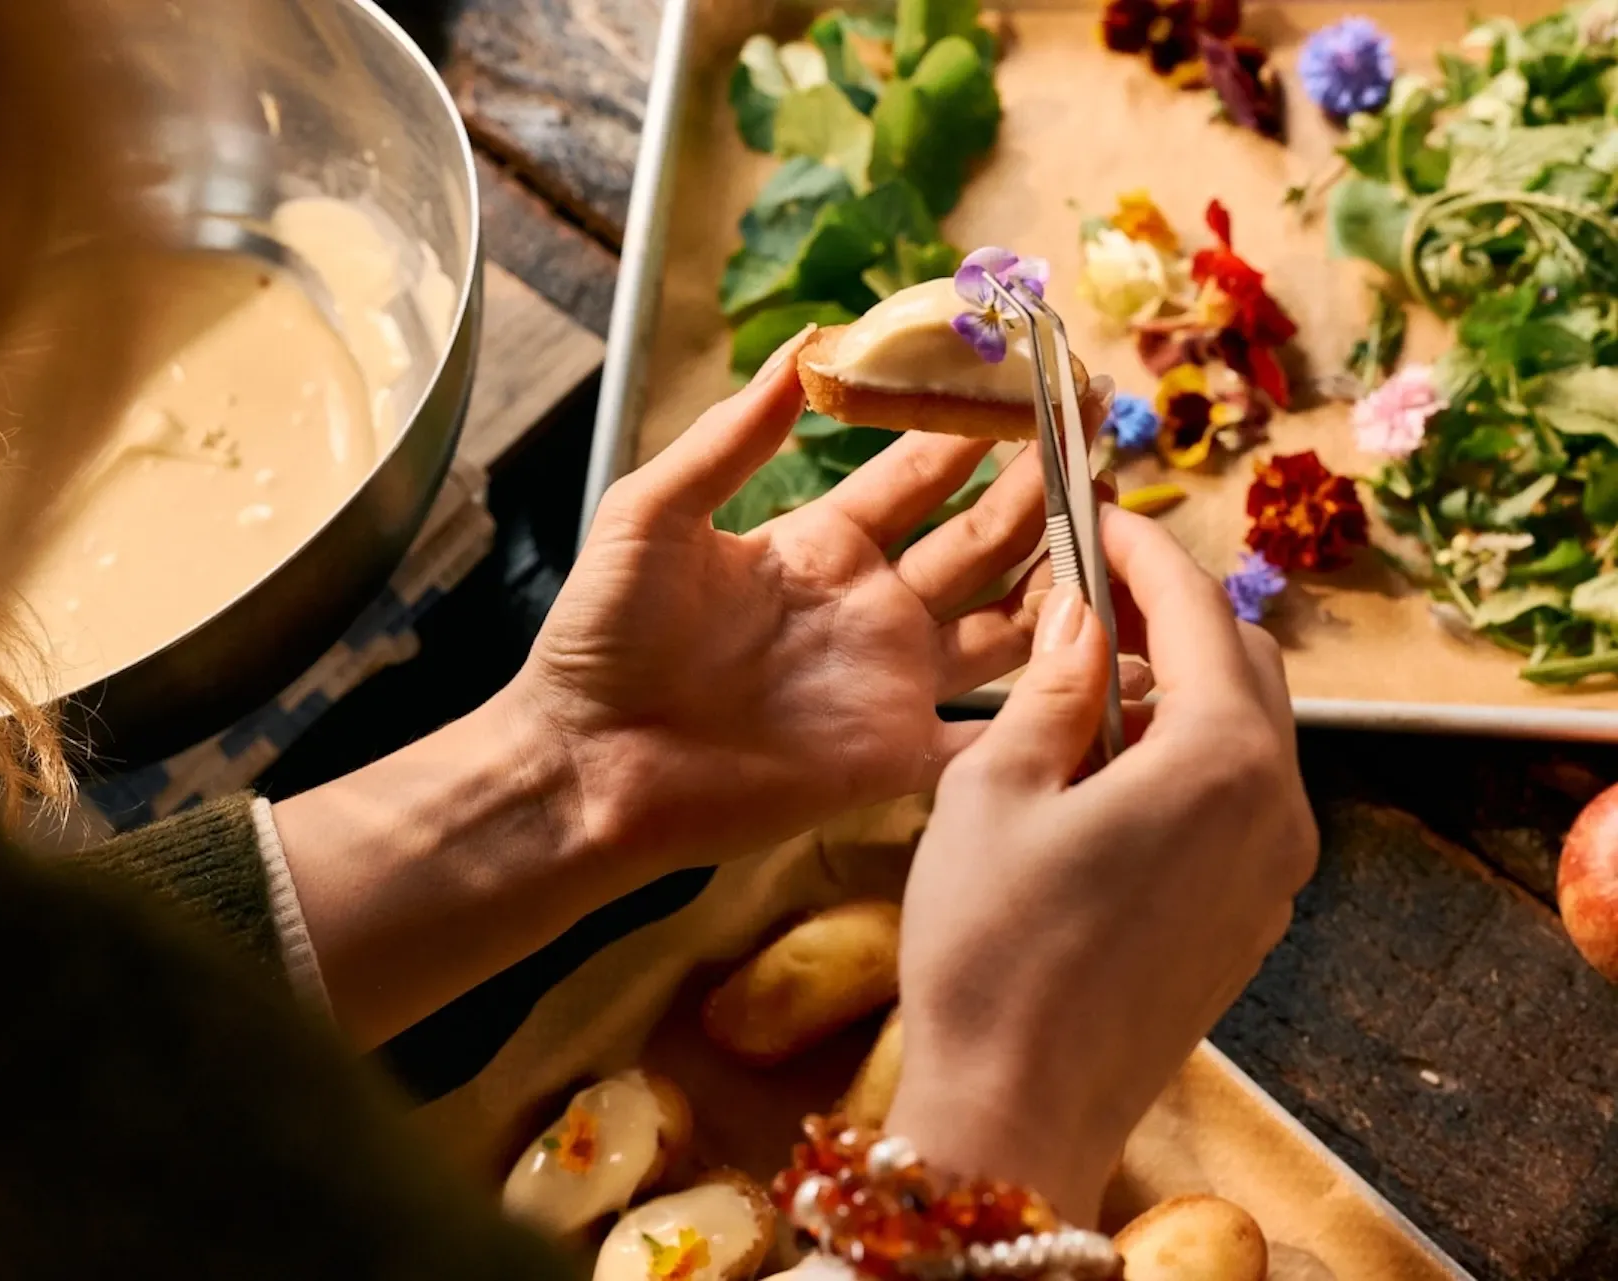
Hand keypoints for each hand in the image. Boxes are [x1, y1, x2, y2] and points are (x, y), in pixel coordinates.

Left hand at [509, 329, 1113, 884]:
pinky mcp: (896, 758)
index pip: (919, 472)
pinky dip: (1054, 708)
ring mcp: (891, 684)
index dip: (973, 426)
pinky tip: (1118, 675)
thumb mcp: (654, 513)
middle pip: (981, 540)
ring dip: (1062, 582)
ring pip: (1007, 624)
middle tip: (1099, 437)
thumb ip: (735, 435)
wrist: (586, 767)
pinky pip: (994, 730)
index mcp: (820, 544)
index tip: (1029, 374)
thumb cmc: (603, 639)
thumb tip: (804, 338)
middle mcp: (871, 608)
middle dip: (1040, 490)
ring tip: (1126, 531)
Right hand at [884, 507, 1317, 1223]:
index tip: (1092, 514)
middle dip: (1171, 610)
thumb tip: (1078, 613)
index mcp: (1220, 760)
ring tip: (1085, 674)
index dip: (1141, 551)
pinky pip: (1240, 798)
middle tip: (1085, 588)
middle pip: (1245, 663)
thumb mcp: (992, 789)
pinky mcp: (1254, 917)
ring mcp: (1276, 871)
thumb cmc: (987, 947)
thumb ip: (1050, 683)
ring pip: (1248, 731)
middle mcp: (1276, 807)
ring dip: (1180, 681)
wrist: (1016, 1112)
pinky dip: (1187, 751)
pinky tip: (1109, 764)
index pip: (1199, 611)